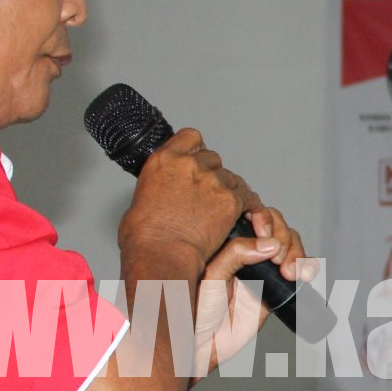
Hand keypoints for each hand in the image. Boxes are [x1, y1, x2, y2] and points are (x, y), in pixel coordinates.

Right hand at [118, 127, 254, 264]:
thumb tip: (164, 191)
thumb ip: (159, 183)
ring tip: (224, 210)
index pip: (191, 137)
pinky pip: (249, 197)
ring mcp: (213, 181)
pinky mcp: (231, 200)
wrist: (161, 253)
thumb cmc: (144, 235)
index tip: (198, 161)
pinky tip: (249, 216)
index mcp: (165, 159)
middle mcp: (190, 165)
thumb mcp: (141, 196)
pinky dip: (250, 207)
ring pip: (232, 178)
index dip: (197, 150)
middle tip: (209, 195)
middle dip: (212, 174)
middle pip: (213, 159)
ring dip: (230, 191)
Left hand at [194, 205, 313, 372]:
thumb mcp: (211, 276)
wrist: (202, 344)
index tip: (263, 231)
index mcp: (225, 241)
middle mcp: (245, 251)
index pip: (252, 215)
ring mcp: (262, 268)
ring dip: (297, 253)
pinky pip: (299, 269)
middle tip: (278, 259)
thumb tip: (270, 244)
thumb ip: (237, 255)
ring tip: (289, 272)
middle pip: (276, 228)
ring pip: (290, 246)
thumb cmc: (194, 311)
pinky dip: (308, 266)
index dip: (264, 218)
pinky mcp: (276, 287)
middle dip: (284, 238)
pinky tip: (304, 274)